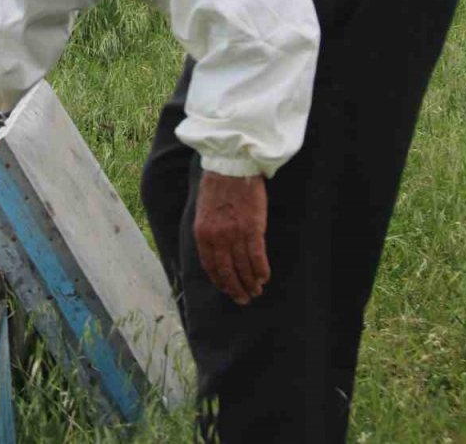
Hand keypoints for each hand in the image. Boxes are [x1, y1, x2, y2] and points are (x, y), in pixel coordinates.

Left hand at [194, 171, 270, 304]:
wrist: (231, 167)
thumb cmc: (217, 187)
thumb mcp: (203, 212)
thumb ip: (207, 233)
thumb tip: (214, 253)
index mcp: (202, 234)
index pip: (210, 266)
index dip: (220, 282)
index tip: (227, 290)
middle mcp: (217, 237)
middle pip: (227, 271)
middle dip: (236, 289)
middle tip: (243, 299)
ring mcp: (235, 234)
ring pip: (243, 267)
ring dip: (250, 282)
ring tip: (256, 290)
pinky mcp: (253, 228)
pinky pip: (257, 256)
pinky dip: (261, 270)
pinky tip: (264, 277)